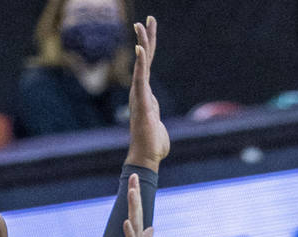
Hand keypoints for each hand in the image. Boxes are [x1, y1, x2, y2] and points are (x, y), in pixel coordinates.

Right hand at [125, 16, 169, 171]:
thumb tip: (158, 129)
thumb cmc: (154, 146)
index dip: (148, 49)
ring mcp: (140, 95)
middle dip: (146, 39)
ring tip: (140, 24)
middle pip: (145, 60)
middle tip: (148, 19)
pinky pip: (140, 78)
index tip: (149, 31)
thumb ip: (158, 124)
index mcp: (146, 95)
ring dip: (142, 43)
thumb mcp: (159, 129)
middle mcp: (141, 92)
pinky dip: (140, 63)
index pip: (148, 67)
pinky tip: (139, 48)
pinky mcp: (142, 101)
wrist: (147, 157)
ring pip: (142, 64)